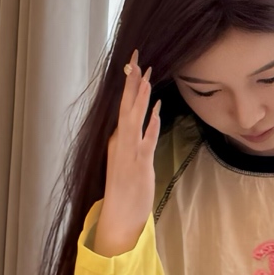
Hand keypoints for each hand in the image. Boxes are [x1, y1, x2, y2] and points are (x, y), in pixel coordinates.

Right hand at [93, 53, 160, 256]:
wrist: (120, 216)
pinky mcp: (139, 164)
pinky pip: (146, 140)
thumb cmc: (125, 188)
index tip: (134, 63)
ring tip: (144, 77)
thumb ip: (134, 138)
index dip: (129, 84)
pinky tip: (156, 111)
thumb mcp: (128, 158)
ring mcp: (129, 152)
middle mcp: (120, 142)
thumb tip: (143, 119)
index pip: (123, 105)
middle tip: (137, 58)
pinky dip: (150, 125)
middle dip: (132, 82)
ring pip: (133, 119)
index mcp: (117, 139)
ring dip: (139, 98)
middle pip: (126, 106)